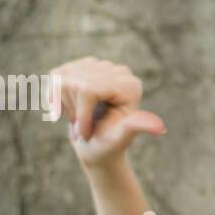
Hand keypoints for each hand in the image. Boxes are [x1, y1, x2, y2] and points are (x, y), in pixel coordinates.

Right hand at [48, 56, 165, 170]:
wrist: (98, 147)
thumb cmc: (109, 146)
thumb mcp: (121, 138)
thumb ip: (136, 127)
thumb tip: (160, 128)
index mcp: (130, 85)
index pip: (87, 89)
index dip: (80, 113)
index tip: (87, 132)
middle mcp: (118, 71)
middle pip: (73, 82)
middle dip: (73, 110)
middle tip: (84, 127)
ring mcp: (100, 66)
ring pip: (62, 79)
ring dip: (64, 104)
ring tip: (80, 118)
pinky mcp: (83, 66)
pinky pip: (56, 76)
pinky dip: (55, 96)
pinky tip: (71, 107)